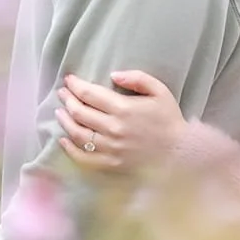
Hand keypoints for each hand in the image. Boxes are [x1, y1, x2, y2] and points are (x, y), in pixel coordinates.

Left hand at [56, 70, 185, 172]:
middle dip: (67, 99)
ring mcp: (110, 148)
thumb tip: (113, 75)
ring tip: (60, 112)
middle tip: (62, 93)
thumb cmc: (169, 119)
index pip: (89, 94)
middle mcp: (113, 129)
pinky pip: (84, 158)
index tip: (69, 80)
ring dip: (65, 121)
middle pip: (80, 112)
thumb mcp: (159, 90)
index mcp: (123, 108)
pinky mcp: (110, 164)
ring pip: (78, 134)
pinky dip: (70, 149)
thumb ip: (137, 78)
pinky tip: (63, 139)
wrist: (180, 153)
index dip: (75, 85)